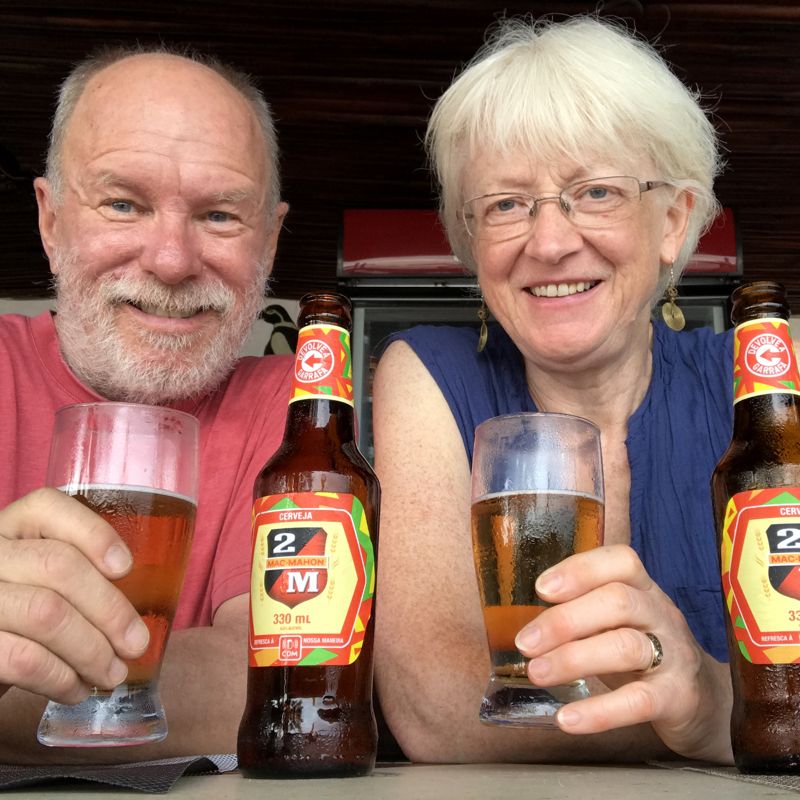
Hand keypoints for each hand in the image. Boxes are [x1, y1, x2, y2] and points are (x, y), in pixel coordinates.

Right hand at [0, 488, 149, 704]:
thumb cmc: (20, 621)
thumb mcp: (41, 584)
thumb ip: (78, 575)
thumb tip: (148, 601)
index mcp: (10, 529)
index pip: (46, 507)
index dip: (93, 534)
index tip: (126, 568)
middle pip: (58, 565)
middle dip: (109, 608)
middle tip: (137, 643)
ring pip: (45, 613)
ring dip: (92, 650)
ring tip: (113, 674)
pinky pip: (22, 658)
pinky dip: (60, 678)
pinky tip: (76, 689)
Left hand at [515, 544, 732, 762]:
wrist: (703, 702)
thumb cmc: (642, 651)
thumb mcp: (616, 621)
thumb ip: (581, 611)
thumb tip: (520, 618)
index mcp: (642, 588)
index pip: (620, 561)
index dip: (580, 570)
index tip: (541, 588)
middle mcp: (660, 613)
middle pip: (617, 602)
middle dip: (564, 620)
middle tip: (525, 643)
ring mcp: (674, 655)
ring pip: (626, 646)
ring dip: (573, 658)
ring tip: (536, 673)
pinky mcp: (678, 698)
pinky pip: (639, 701)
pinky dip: (600, 711)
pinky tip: (567, 719)